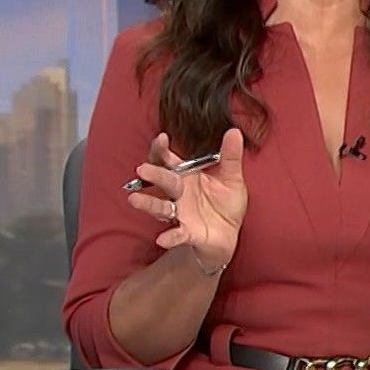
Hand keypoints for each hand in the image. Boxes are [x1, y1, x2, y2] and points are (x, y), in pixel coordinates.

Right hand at [126, 128, 246, 269]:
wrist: (229, 233)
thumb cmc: (225, 204)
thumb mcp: (232, 178)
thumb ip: (230, 156)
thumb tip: (234, 131)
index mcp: (187, 177)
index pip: (169, 161)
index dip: (162, 150)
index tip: (161, 138)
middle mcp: (179, 193)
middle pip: (164, 181)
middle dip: (154, 175)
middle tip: (143, 169)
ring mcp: (180, 213)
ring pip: (161, 207)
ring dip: (148, 204)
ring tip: (135, 200)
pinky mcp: (187, 232)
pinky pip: (176, 234)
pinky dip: (170, 236)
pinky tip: (163, 238)